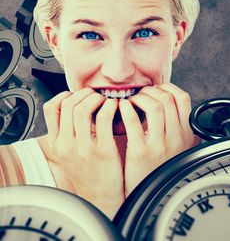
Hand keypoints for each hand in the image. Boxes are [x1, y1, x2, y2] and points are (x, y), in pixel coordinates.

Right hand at [43, 88, 123, 218]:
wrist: (102, 197)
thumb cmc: (90, 171)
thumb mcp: (70, 153)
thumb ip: (69, 132)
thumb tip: (76, 104)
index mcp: (57, 144)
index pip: (51, 108)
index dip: (66, 95)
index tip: (79, 94)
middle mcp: (66, 145)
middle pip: (69, 105)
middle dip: (84, 93)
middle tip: (96, 94)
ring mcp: (83, 148)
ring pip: (83, 108)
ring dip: (97, 98)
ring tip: (106, 100)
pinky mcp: (102, 151)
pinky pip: (104, 118)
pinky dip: (110, 107)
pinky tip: (116, 108)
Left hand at [119, 83, 199, 195]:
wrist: (150, 197)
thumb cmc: (160, 169)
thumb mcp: (178, 148)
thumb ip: (178, 129)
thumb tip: (171, 105)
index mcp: (185, 134)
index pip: (183, 98)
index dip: (168, 88)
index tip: (156, 89)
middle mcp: (176, 138)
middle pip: (167, 99)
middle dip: (150, 91)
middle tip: (139, 94)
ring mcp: (159, 145)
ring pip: (155, 105)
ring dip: (140, 97)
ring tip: (131, 100)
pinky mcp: (141, 152)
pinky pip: (134, 121)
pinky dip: (126, 109)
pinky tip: (122, 108)